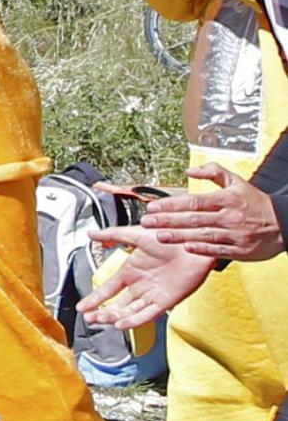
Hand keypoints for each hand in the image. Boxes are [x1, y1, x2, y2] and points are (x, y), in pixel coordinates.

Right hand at [77, 226, 217, 328]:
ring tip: (101, 319)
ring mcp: (153, 294)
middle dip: (101, 312)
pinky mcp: (167, 301)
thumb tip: (92, 233)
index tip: (83, 306)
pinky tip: (121, 323)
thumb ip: (113, 235)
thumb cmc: (172, 236)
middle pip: (117, 304)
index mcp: (131, 271)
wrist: (195, 241)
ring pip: (129, 311)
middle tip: (90, 317)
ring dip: (114, 317)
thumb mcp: (137, 234)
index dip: (94, 298)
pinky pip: (148, 314)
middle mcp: (140, 285)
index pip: (108, 289)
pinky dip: (134, 320)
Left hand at [135, 164, 287, 261]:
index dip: (172, 204)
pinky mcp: (241, 250)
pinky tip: (186, 248)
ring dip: (179, 236)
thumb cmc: (257, 203)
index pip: (194, 201)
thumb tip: (189, 170)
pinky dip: (202, 249)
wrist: (285, 223)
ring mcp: (235, 234)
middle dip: (168, 220)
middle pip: (194, 219)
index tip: (153, 206)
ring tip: (159, 236)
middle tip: (147, 222)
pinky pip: (218, 250)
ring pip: (203, 235)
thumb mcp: (238, 182)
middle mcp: (230, 217)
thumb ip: (214, 172)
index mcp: (227, 199)